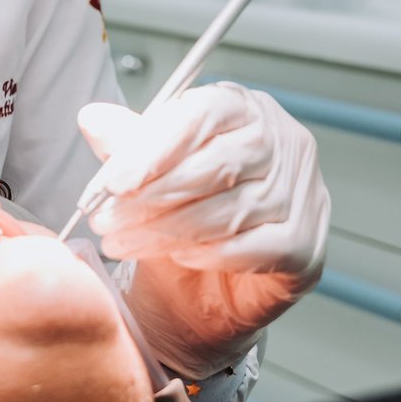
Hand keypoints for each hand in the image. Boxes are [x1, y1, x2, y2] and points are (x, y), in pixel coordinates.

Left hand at [78, 83, 328, 379]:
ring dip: (167, 230)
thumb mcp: (146, 178)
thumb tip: (93, 118)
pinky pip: (252, 248)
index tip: (114, 179)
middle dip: (154, 194)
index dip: (156, 147)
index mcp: (244, 109)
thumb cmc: (180, 220)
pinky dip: (208, 255)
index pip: (204, 113)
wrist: (204, 292)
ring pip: (230, 210)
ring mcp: (303, 194)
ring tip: (124, 242)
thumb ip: (128, 147)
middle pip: (218, 163)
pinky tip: (177, 257)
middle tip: (107, 216)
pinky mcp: (306, 244)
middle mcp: (284, 143)